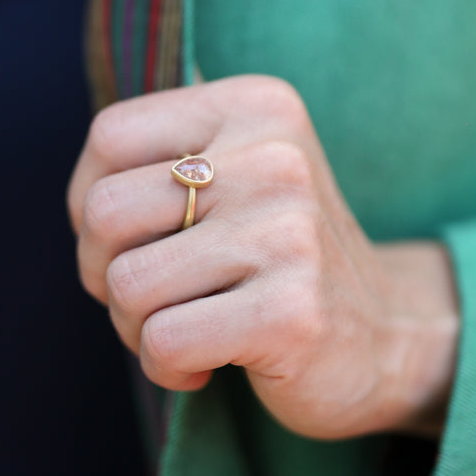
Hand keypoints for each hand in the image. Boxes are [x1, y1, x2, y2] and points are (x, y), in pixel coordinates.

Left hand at [67, 75, 460, 440]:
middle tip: (153, 298)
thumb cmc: (278, 258)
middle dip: (103, 273)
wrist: (388, 334)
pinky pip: (163, 342)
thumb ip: (169, 147)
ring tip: (185, 329)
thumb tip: (92, 152)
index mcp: (255, 107)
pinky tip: (208, 364)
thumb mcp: (237, 173)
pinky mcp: (292, 312)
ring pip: (127, 285)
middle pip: (105, 214)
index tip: (128, 240)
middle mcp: (275, 157)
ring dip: (135, 328)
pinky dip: (167, 368)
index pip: (110, 136)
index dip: (88, 200)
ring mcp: (289, 233)